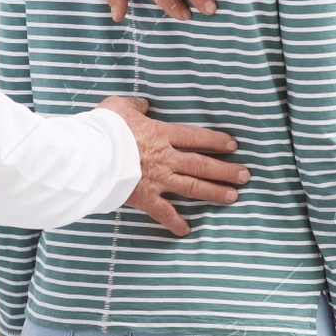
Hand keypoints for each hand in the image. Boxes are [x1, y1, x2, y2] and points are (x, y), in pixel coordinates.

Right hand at [97, 96, 247, 236]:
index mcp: (161, 134)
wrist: (90, 155)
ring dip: (214, 193)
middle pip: (202, 165)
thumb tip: (144, 105)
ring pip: (192, 187)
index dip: (216, 141)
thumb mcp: (119, 106)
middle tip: (245, 176)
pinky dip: (175, 223)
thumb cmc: (104, 128)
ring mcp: (157, 180)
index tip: (233, 146)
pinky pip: (164, 213)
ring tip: (233, 197)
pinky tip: (187, 230)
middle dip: (226, 170)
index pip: (196, 137)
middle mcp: (165, 158)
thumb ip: (135, 106)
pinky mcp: (144, 198)